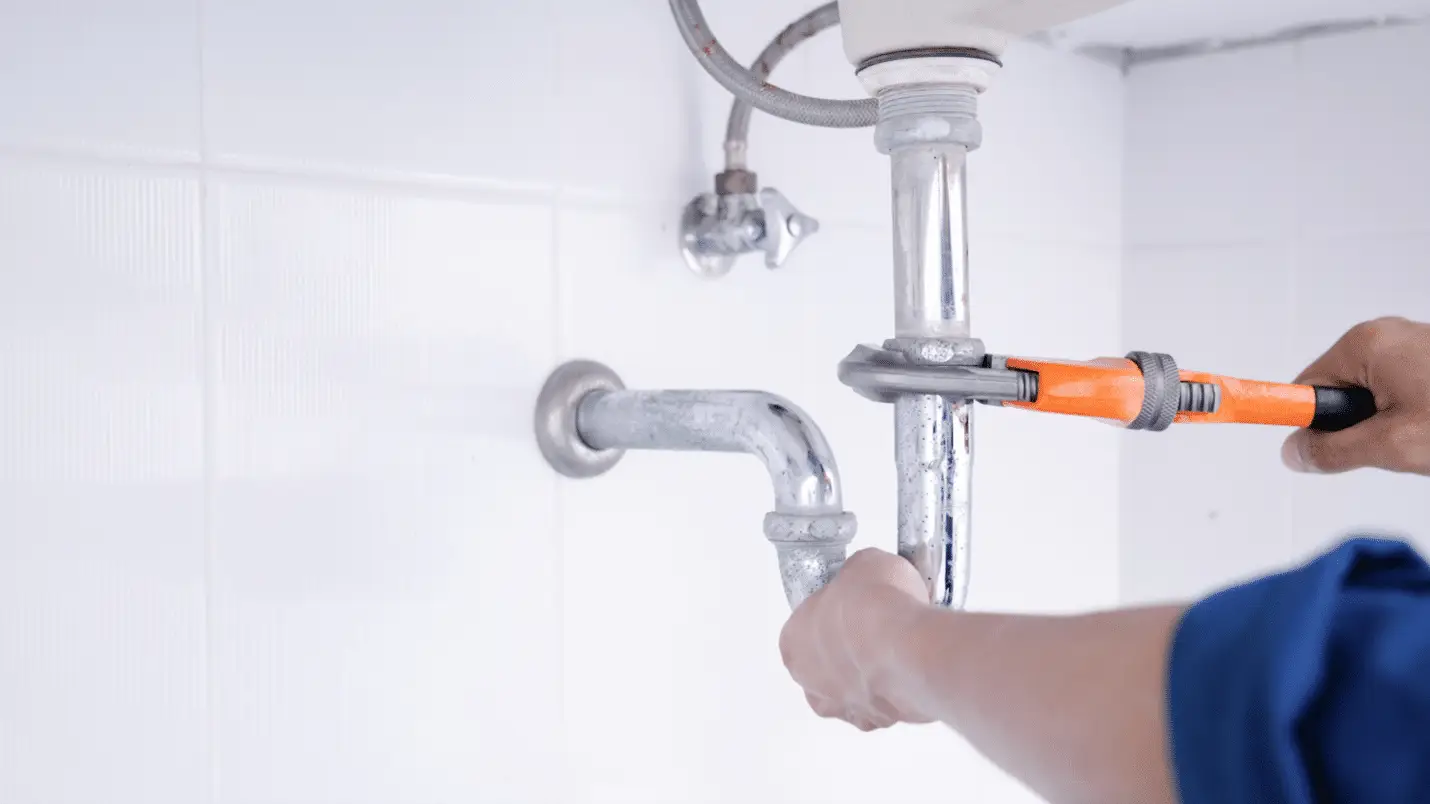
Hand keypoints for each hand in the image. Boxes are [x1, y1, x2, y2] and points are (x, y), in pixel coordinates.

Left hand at [778, 548, 932, 730]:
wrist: (908, 646)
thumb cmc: (874, 605)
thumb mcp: (864, 565)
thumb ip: (857, 579)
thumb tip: (870, 579)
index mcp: (793, 641)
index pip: (806, 625)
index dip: (833, 612)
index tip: (854, 603)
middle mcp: (810, 681)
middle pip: (825, 661)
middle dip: (849, 647)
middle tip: (878, 625)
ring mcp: (843, 706)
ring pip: (853, 688)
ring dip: (871, 672)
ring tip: (899, 647)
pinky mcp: (876, 721)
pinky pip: (884, 704)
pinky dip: (896, 690)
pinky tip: (910, 668)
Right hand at [1283, 317, 1429, 474]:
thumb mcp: (1395, 444)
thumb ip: (1334, 450)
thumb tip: (1295, 452)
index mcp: (1364, 344)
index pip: (1303, 389)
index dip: (1304, 422)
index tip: (1297, 445)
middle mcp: (1383, 335)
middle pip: (1336, 393)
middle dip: (1357, 427)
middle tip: (1393, 443)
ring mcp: (1408, 343)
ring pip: (1370, 396)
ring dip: (1387, 421)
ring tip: (1422, 433)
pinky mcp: (1427, 355)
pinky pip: (1396, 390)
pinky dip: (1409, 411)